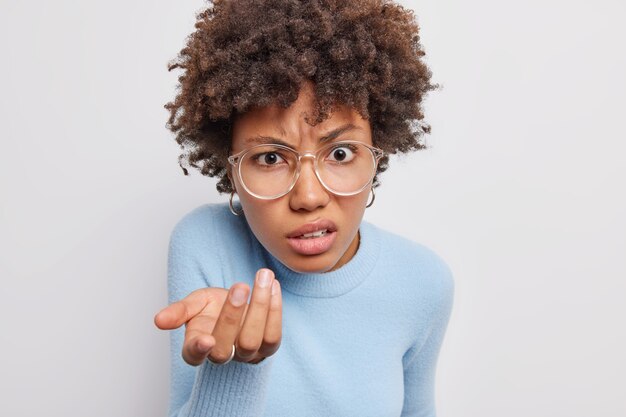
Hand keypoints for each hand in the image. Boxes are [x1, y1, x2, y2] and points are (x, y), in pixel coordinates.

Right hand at [154, 268, 281, 364]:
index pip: (194, 355)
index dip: (199, 350)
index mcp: (196, 347)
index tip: (205, 338)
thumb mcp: (193, 303)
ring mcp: (246, 355)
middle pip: (227, 348)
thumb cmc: (211, 307)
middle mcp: (221, 355)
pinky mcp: (267, 349)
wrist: (236, 306)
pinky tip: (274, 286)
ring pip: (254, 341)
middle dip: (233, 316)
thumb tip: (158, 320)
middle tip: (239, 285)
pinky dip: (275, 309)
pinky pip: (273, 335)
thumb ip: (178, 311)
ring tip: (263, 276)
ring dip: (260, 307)